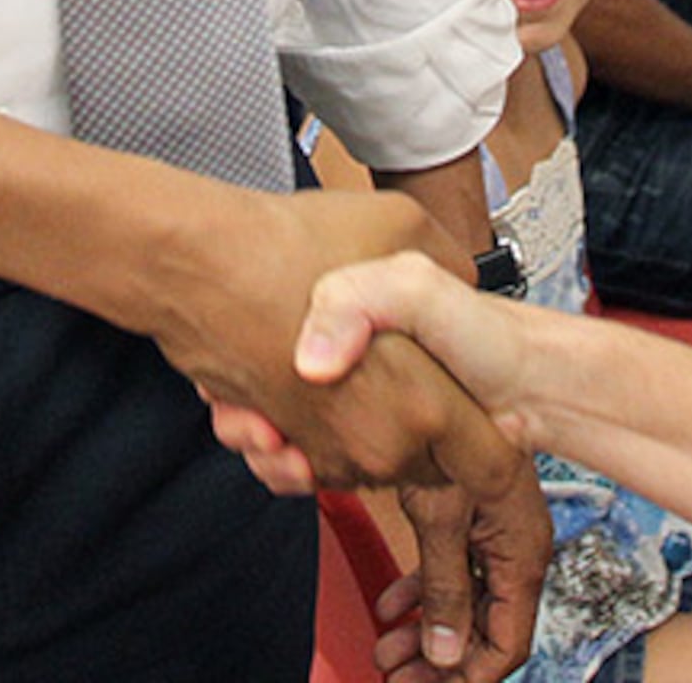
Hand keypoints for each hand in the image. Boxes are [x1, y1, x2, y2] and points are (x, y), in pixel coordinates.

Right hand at [149, 193, 542, 677]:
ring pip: (367, 457)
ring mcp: (327, 453)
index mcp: (426, 406)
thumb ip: (450, 264)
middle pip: (428, 460)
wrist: (197, 269)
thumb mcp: (405, 226)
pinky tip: (296, 376)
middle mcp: (378, 447)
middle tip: (393, 360)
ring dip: (356, 419)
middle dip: (419, 417)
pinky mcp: (280, 448)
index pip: (491, 464)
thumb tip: (457, 284)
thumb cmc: (291, 249)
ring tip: (330, 358)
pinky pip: (313, 456)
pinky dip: (306, 426)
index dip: (495, 431)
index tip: (483, 402)